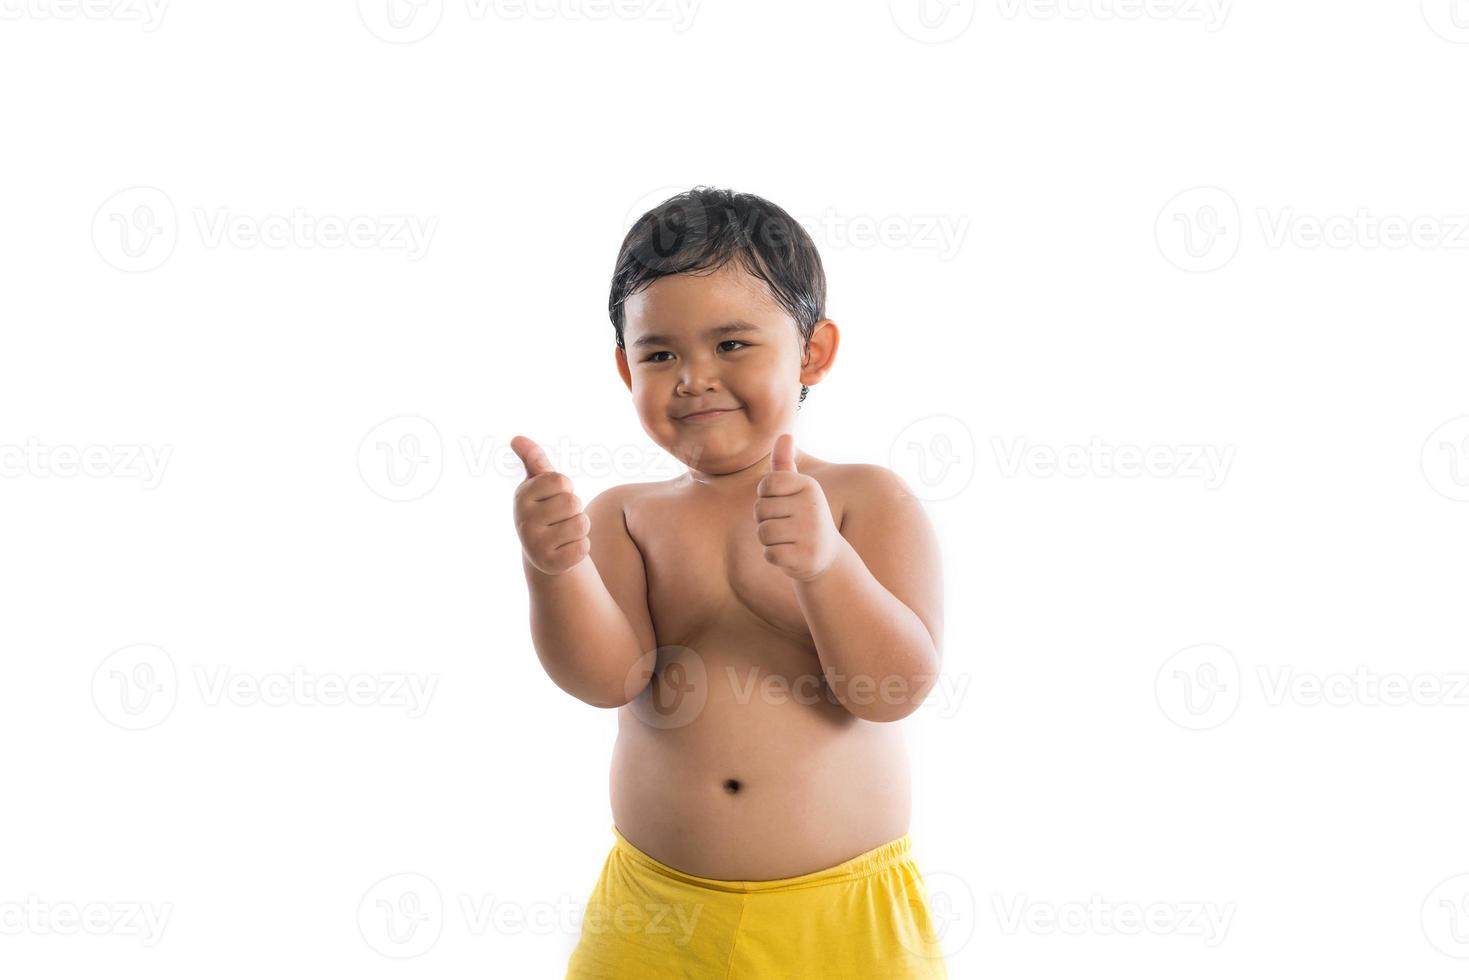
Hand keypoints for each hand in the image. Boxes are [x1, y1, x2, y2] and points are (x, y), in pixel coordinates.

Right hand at [511, 435, 590, 574]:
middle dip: (575, 509)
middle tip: (561, 518)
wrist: (543, 551)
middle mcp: (522, 520)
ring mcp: (534, 544)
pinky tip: (566, 549)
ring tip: (564, 532)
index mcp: (522, 496)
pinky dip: (581, 547)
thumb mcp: (540, 484)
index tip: (555, 497)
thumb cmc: (546, 509)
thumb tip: (516, 438)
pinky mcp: (549, 564)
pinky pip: (583, 547)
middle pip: (573, 502)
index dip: (566, 488)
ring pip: (581, 524)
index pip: (561, 481)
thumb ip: (534, 460)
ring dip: (580, 527)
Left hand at [755, 433, 841, 581]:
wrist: (827, 555)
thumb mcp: (797, 490)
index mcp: (809, 486)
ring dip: (769, 540)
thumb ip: (785, 464)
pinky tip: (791, 554)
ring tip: (787, 539)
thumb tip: (784, 434)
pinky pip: (770, 554)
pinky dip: (775, 557)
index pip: (766, 484)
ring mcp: (810, 533)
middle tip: (786, 526)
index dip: (765, 497)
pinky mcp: (805, 557)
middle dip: (766, 520)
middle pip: (761, 510)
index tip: (781, 504)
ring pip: (763, 533)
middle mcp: (813, 507)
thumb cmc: (804, 517)